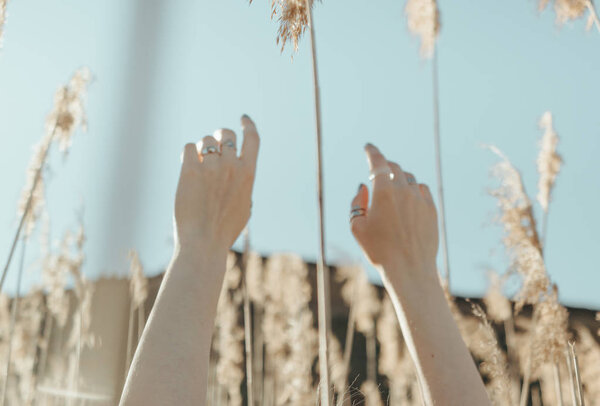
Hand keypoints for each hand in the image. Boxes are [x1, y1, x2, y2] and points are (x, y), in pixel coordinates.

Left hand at [174, 115, 259, 251]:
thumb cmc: (224, 230)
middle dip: (219, 135)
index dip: (248, 125)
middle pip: (226, 134)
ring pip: (206, 141)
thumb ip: (243, 186)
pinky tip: (188, 169)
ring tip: (199, 167)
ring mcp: (212, 168)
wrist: (203, 242)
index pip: (253, 139)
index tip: (243, 118)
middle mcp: (232, 166)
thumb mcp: (244, 207)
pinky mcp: (191, 171)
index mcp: (248, 174)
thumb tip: (239, 173)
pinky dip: (188, 155)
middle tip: (212, 146)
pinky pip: (189, 148)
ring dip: (202, 149)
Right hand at [349, 144, 437, 278]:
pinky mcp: (431, 209)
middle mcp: (404, 190)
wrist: (409, 269)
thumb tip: (363, 186)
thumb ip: (357, 203)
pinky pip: (422, 190)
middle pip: (394, 168)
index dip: (372, 152)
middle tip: (378, 171)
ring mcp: (420, 199)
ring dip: (399, 179)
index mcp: (383, 192)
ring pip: (409, 178)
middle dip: (385, 166)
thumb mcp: (357, 227)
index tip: (368, 147)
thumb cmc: (379, 250)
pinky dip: (413, 189)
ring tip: (392, 188)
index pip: (378, 162)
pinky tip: (408, 198)